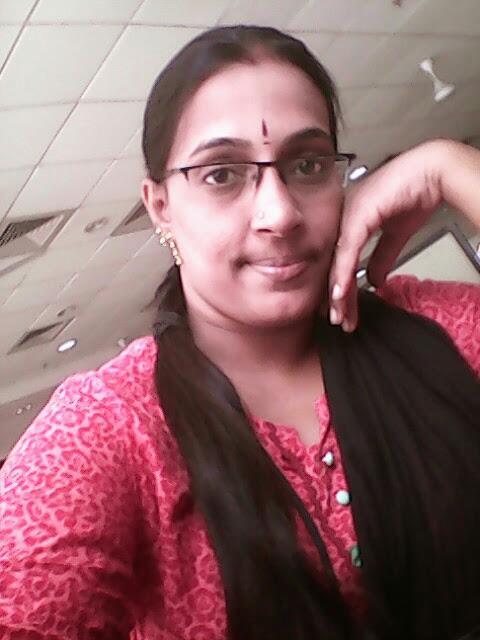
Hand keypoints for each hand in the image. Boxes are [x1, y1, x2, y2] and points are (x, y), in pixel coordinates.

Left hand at [328, 139, 447, 331]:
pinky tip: (340, 293)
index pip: (340, 261)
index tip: (341, 310)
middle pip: (334, 264)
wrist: (432, 171)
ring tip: (338, 314)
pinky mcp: (357, 216)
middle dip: (336, 296)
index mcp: (349, 220)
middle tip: (336, 320)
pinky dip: (343, 274)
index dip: (341, 287)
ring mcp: (347, 215)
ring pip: (337, 261)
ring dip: (338, 292)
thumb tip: (373, 280)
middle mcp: (342, 218)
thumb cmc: (414, 193)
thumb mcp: (395, 235)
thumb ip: (381, 257)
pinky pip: (347, 251)